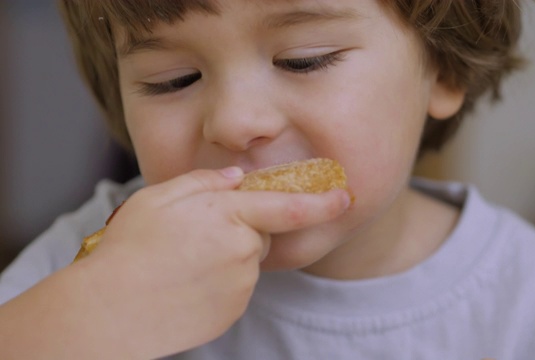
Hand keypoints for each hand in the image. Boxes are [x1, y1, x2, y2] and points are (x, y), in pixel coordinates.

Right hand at [77, 168, 349, 357]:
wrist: (112, 310)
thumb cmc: (130, 249)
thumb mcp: (159, 198)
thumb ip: (204, 182)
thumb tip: (235, 177)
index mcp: (229, 216)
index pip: (289, 207)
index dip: (322, 202)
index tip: (345, 197)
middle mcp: (243, 250)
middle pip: (259, 233)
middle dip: (239, 229)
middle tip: (196, 236)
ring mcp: (240, 284)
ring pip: (246, 261)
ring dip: (227, 257)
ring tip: (184, 263)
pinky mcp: (233, 310)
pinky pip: (236, 288)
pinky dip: (220, 283)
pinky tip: (188, 284)